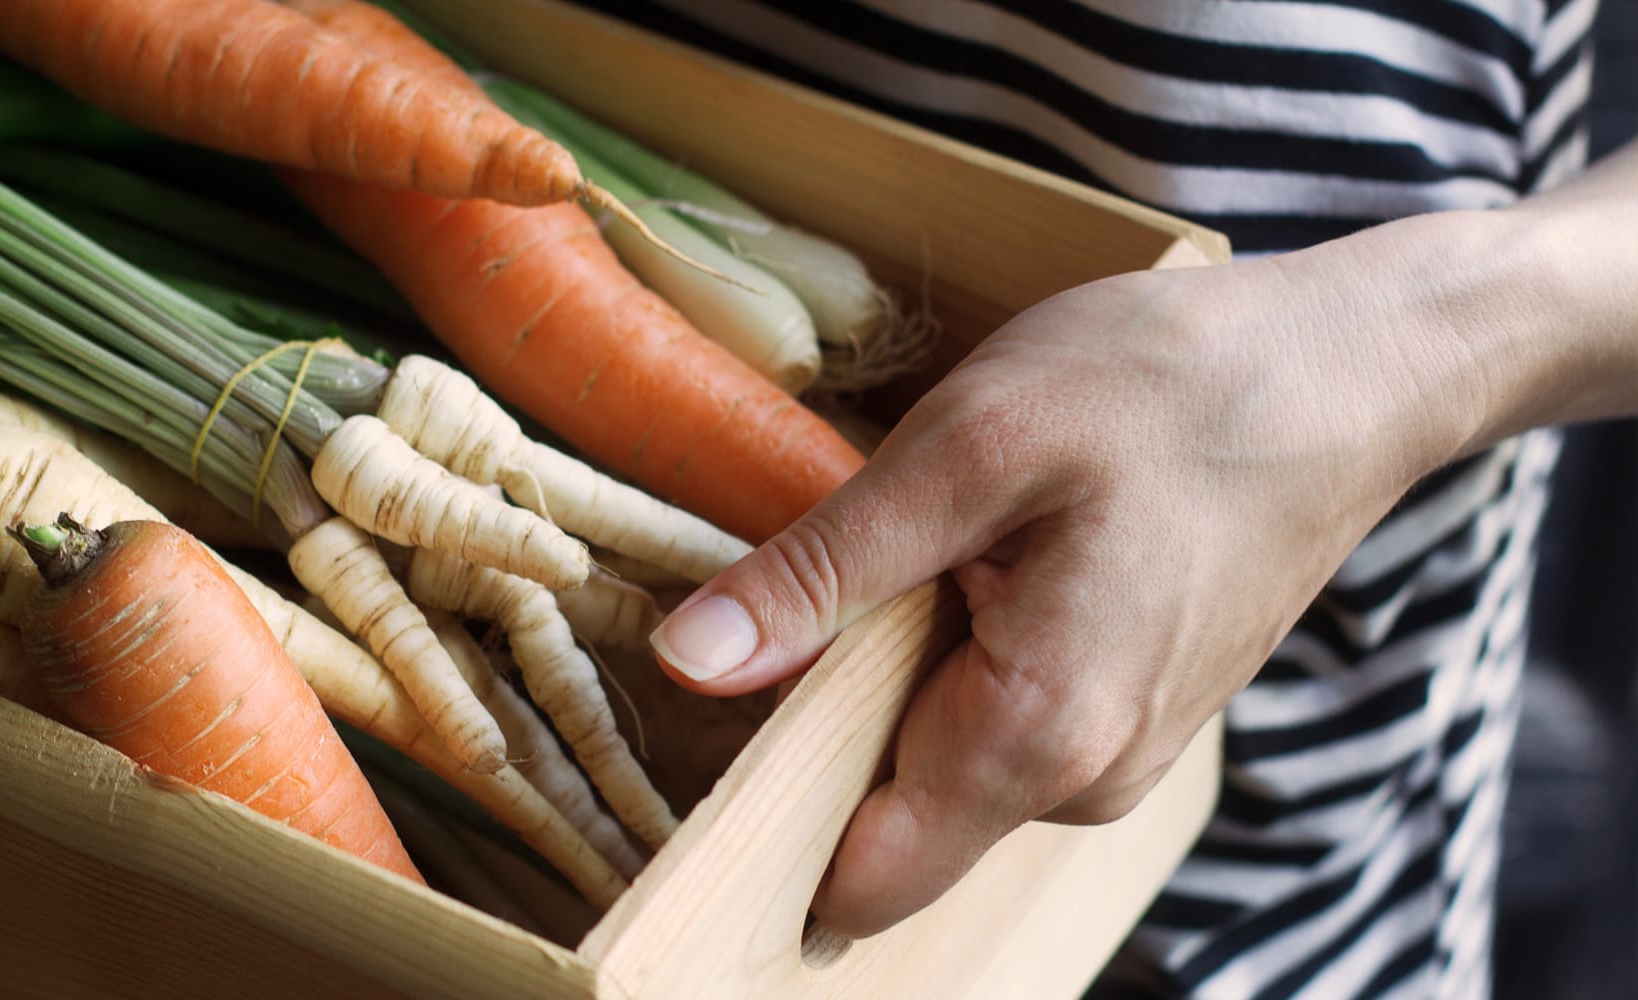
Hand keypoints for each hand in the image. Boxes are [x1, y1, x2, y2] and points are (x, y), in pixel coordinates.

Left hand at [647, 214, 1518, 936]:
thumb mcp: (972, 446)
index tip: (701, 738)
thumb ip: (827, 571)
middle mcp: (1083, 780)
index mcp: (1041, 735)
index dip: (766, 822)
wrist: (1349, 370)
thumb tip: (693, 663)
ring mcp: (1114, 753)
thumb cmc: (1171, 386)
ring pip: (942, 762)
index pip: (864, 874)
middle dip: (824, 724)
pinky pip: (999, 723)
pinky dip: (957, 659)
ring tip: (923, 549)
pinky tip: (978, 562)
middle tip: (813, 587)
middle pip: (893, 816)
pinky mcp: (1127, 711)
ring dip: (894, 678)